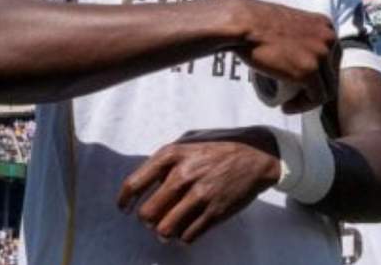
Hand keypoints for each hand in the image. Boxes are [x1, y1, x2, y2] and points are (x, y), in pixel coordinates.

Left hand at [117, 128, 280, 243]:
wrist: (255, 156)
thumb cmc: (217, 149)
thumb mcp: (187, 143)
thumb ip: (164, 160)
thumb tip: (142, 182)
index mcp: (171, 155)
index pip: (134, 183)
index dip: (125, 200)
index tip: (125, 208)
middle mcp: (182, 175)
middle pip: (148, 213)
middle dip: (146, 220)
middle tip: (152, 219)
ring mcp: (200, 195)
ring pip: (165, 229)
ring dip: (164, 232)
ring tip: (168, 228)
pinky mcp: (215, 212)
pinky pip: (188, 236)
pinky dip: (184, 236)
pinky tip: (187, 228)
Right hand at [227, 0, 339, 112]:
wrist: (243, 23)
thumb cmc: (256, 21)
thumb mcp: (289, 23)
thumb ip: (301, 34)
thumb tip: (300, 52)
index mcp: (325, 25)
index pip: (332, 58)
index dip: (318, 74)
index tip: (300, 82)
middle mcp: (329, 38)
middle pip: (331, 74)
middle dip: (315, 88)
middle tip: (294, 95)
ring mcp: (321, 55)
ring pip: (327, 89)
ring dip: (308, 100)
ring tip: (288, 103)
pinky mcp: (309, 71)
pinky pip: (316, 98)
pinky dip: (302, 106)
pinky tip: (286, 106)